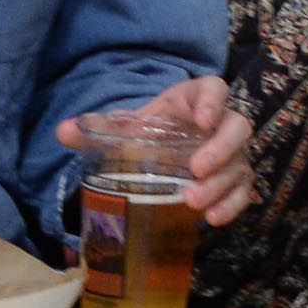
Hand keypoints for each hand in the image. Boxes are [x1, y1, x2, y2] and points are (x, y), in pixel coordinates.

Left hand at [55, 74, 254, 227]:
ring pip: (240, 163)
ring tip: (193, 203)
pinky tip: (213, 220)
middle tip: (194, 170)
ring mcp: (232, 153)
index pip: (214, 88)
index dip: (213, 101)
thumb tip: (63, 131)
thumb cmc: (147, 135)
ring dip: (221, 184)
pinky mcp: (236, 179)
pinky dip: (233, 205)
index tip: (202, 120)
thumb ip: (96, 130)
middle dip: (220, 149)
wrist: (160, 154)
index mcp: (193, 100)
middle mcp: (220, 123)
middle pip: (237, 127)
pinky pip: (244, 191)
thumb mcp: (124, 131)